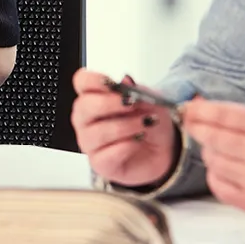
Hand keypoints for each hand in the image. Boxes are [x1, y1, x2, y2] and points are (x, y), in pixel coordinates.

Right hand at [71, 68, 182, 187]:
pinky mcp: (99, 163)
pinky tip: (138, 141)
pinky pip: (107, 155)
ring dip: (125, 126)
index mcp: (94, 96)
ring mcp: (90, 142)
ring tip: (143, 123)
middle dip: (109, 103)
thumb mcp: (150, 100)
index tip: (111, 83)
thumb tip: (126, 81)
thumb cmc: (148, 120)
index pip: (82, 82)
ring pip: (97, 132)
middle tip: (131, 103)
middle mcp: (86, 118)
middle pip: (84, 106)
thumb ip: (138, 91)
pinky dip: (126, 146)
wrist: (163, 148)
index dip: (93, 80)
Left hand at [184, 98, 244, 218]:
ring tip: (216, 148)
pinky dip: (214, 173)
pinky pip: (217, 185)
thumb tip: (198, 103)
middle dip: (196, 127)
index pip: (224, 114)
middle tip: (190, 122)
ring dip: (208, 151)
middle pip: (213, 138)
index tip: (187, 106)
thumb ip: (235, 114)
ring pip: (212, 161)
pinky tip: (222, 168)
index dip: (200, 110)